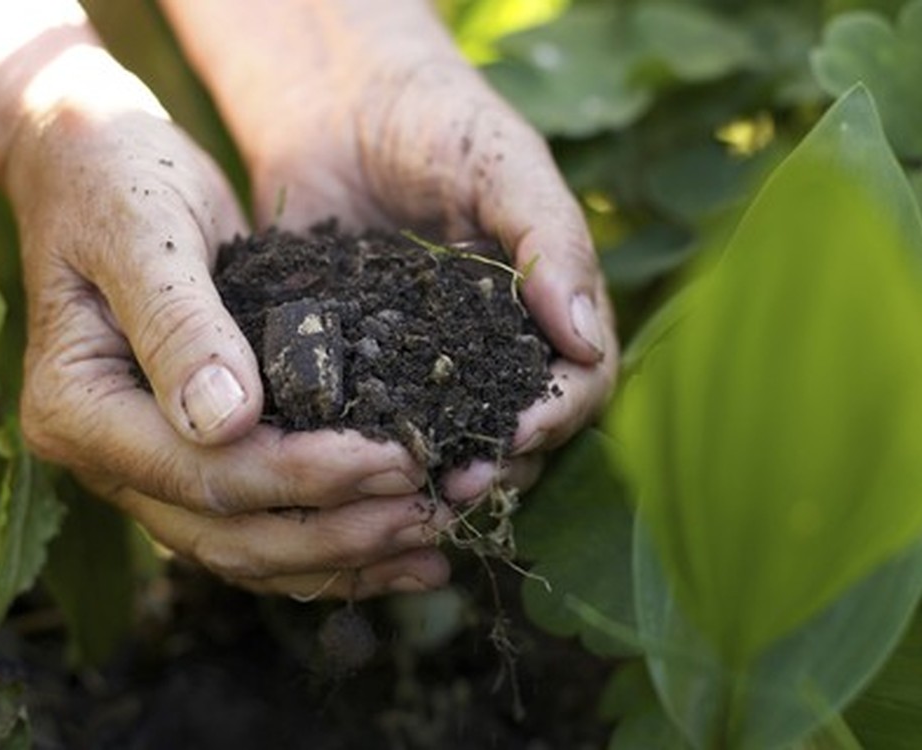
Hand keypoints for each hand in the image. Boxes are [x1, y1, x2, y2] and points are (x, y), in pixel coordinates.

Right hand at [3, 53, 451, 598]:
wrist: (96, 165)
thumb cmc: (117, 180)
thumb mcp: (146, 232)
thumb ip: (180, 324)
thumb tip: (227, 422)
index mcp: (77, 409)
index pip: (202, 473)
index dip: (304, 476)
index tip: (397, 461)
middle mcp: (106, 458)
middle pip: (227, 533)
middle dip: (338, 533)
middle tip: (432, 516)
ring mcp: (147, 468)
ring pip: (247, 548)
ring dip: (343, 556)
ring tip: (433, 546)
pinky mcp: (193, 458)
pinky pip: (260, 523)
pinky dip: (330, 542)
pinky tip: (400, 546)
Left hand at [162, 0, 618, 503]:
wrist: (336, 101)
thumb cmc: (439, 119)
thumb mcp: (505, 166)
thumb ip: (551, 242)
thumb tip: (585, 341)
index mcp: (546, 310)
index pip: (580, 383)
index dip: (559, 416)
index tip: (518, 431)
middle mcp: (494, 349)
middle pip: (520, 431)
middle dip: (496, 464)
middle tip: (455, 485)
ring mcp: (426, 364)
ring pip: (450, 441)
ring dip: (436, 474)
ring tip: (405, 493)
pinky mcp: (359, 366)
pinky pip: (373, 420)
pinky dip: (367, 449)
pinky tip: (345, 466)